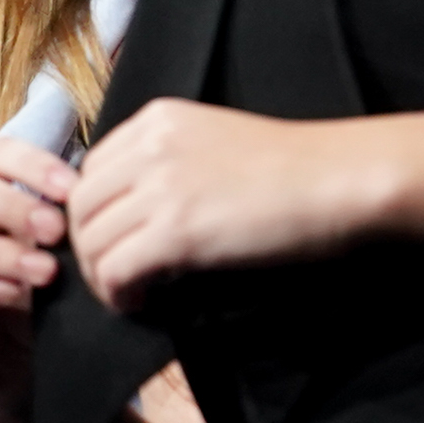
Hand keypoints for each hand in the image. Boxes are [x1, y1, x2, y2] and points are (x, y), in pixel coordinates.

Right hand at [0, 137, 78, 422]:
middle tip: (56, 231)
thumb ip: (57, 221)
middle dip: (9, 204)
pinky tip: (11, 295)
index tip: (73, 190)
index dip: (30, 165)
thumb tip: (90, 187)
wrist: (16, 374)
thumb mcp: (50, 254)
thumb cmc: (33, 303)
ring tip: (45, 273)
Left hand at [65, 100, 394, 308]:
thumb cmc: (297, 169)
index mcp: (158, 120)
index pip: (91, 170)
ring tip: (128, 294)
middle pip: (80, 207)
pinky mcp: (177, 230)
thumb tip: (139, 210)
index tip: (113, 242)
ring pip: (90, 241)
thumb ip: (171, 162)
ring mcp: (161, 186)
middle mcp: (151, 146)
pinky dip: (118, 293)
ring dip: (101, 277)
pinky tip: (142, 302)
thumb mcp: (218, 142)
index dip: (94, 214)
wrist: (342, 179)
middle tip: (114, 278)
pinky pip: (115, 269)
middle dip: (88, 249)